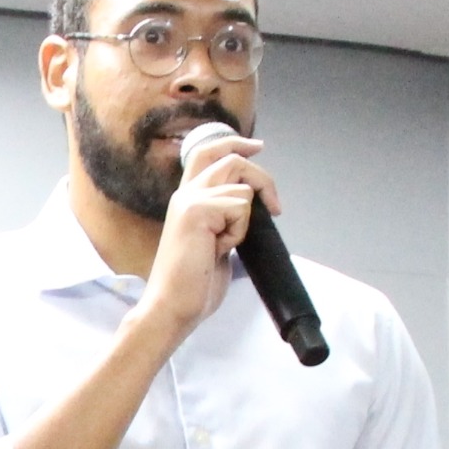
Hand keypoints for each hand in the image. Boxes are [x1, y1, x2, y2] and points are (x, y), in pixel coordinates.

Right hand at [141, 131, 279, 336]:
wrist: (173, 305)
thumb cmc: (194, 283)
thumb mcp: (215, 241)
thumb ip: (225, 217)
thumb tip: (254, 204)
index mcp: (186, 199)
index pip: (207, 152)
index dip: (234, 143)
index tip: (257, 147)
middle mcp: (185, 193)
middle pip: (231, 159)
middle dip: (262, 177)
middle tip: (275, 208)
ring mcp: (190, 200)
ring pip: (242, 187)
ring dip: (246, 220)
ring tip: (225, 245)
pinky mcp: (197, 210)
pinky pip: (240, 207)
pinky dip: (239, 231)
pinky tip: (220, 249)